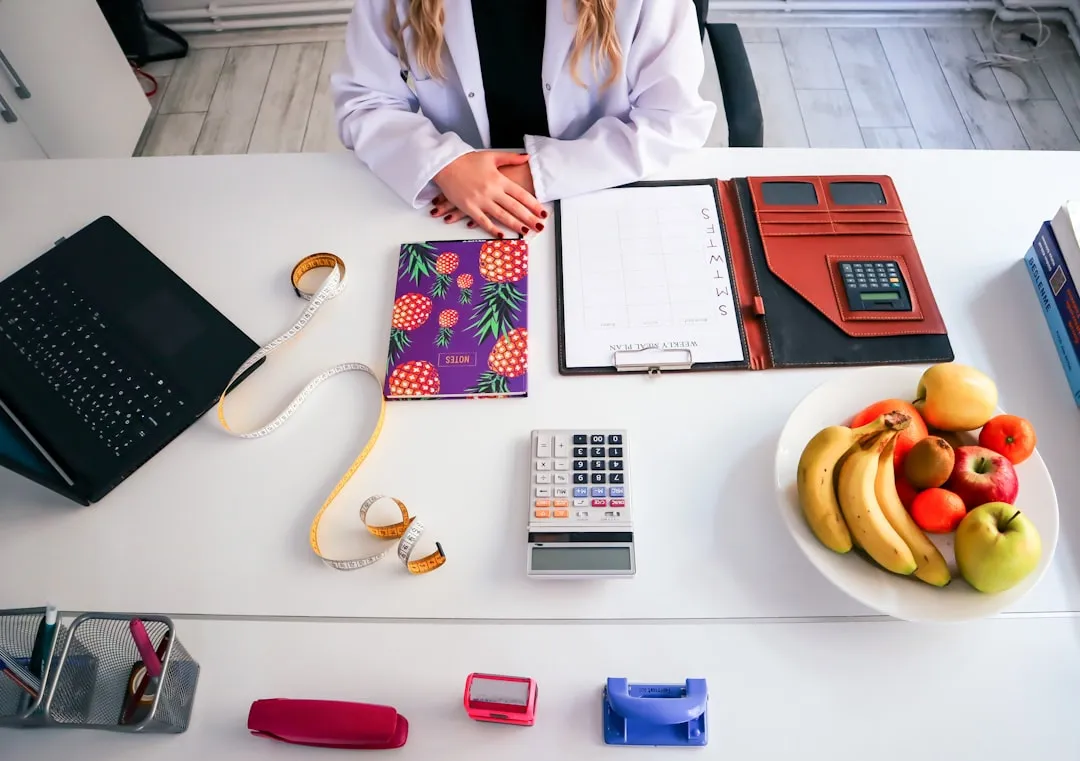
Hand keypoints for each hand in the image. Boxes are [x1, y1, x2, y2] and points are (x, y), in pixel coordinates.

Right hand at [429, 151, 545, 237]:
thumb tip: (526, 157)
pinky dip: (492, 228)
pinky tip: (501, 234)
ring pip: (502, 216)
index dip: (534, 205)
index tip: (542, 212)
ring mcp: (480, 200)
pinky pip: (483, 221)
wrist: (445, 163)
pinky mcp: (469, 207)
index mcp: (499, 179)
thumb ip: (510, 158)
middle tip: (540, 226)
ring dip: (515, 225)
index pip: (521, 194)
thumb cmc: (467, 160)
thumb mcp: (491, 156)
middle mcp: (492, 191)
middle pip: (515, 207)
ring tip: (526, 231)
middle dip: (529, 218)